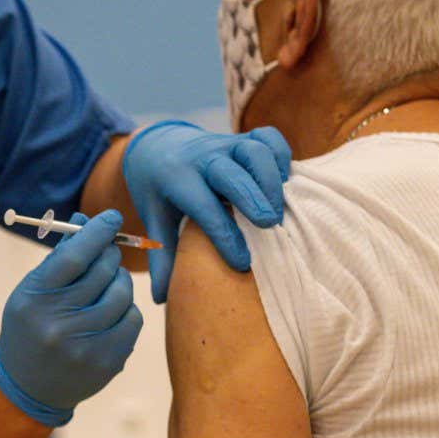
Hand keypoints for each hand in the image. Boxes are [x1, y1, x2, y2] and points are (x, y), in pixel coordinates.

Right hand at [0, 210, 143, 426]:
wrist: (28, 386)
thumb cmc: (30, 327)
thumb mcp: (33, 290)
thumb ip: (60, 255)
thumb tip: (86, 218)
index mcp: (36, 298)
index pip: (75, 255)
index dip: (97, 232)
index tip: (112, 217)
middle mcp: (59, 323)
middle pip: (102, 272)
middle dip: (109, 254)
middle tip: (108, 252)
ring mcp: (86, 346)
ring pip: (122, 294)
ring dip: (119, 281)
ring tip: (108, 284)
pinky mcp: (107, 362)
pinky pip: (133, 319)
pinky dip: (126, 308)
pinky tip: (111, 311)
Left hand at [122, 121, 291, 302]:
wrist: (157, 144)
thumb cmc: (159, 190)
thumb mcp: (153, 218)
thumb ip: (161, 255)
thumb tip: (160, 300)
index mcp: (175, 177)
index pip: (202, 204)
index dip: (224, 234)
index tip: (242, 263)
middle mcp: (202, 156)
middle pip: (229, 171)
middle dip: (252, 197)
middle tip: (268, 226)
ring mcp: (225, 144)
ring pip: (253, 149)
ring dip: (269, 179)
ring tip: (277, 212)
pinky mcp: (243, 139)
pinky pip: (268, 138)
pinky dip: (281, 156)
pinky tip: (285, 182)